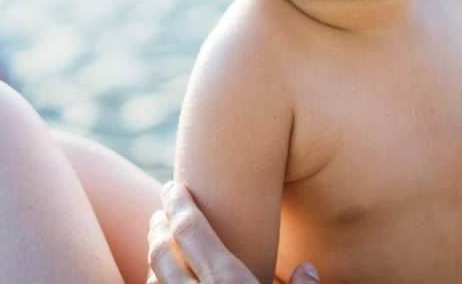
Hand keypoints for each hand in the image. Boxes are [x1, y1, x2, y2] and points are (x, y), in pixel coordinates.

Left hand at [148, 182, 319, 283]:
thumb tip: (307, 268)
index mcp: (228, 282)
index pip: (190, 230)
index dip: (178, 203)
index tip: (172, 187)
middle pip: (163, 250)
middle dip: (160, 226)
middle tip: (163, 211)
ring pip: (154, 277)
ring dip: (154, 255)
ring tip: (159, 239)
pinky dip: (156, 282)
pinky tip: (162, 278)